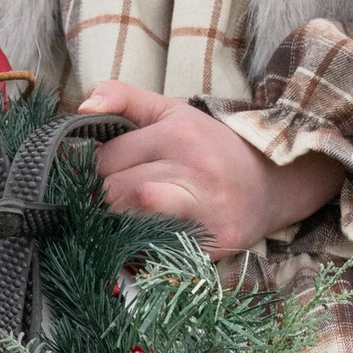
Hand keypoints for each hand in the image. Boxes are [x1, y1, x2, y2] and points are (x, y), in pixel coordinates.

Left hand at [77, 85, 347, 261]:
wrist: (270, 183)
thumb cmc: (209, 147)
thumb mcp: (171, 111)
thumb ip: (123, 98)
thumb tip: (82, 105)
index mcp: (177, 136)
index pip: (109, 158)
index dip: (93, 169)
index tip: (97, 175)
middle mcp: (193, 172)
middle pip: (117, 194)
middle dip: (102, 200)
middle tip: (107, 200)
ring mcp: (205, 211)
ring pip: (134, 225)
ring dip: (118, 227)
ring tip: (124, 219)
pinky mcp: (214, 246)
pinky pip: (160, 255)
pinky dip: (143, 253)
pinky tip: (147, 241)